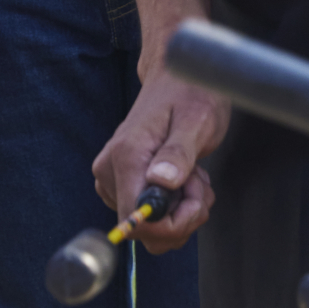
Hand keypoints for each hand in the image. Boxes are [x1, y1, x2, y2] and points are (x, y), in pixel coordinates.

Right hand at [91, 66, 225, 253]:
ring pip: (151, 226)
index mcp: (126, 157)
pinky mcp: (121, 182)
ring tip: (192, 175)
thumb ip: (178, 153)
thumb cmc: (189, 93)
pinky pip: (150, 215)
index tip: (194, 200)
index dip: (171, 224)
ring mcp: (113, 177)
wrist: (177, 76)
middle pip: (145, 231)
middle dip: (182, 216)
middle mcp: (110, 170)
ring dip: (181, 210)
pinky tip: (182, 178)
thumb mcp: (196, 120)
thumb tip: (161, 183)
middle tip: (198, 181)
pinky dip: (174, 205)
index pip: (137, 222)